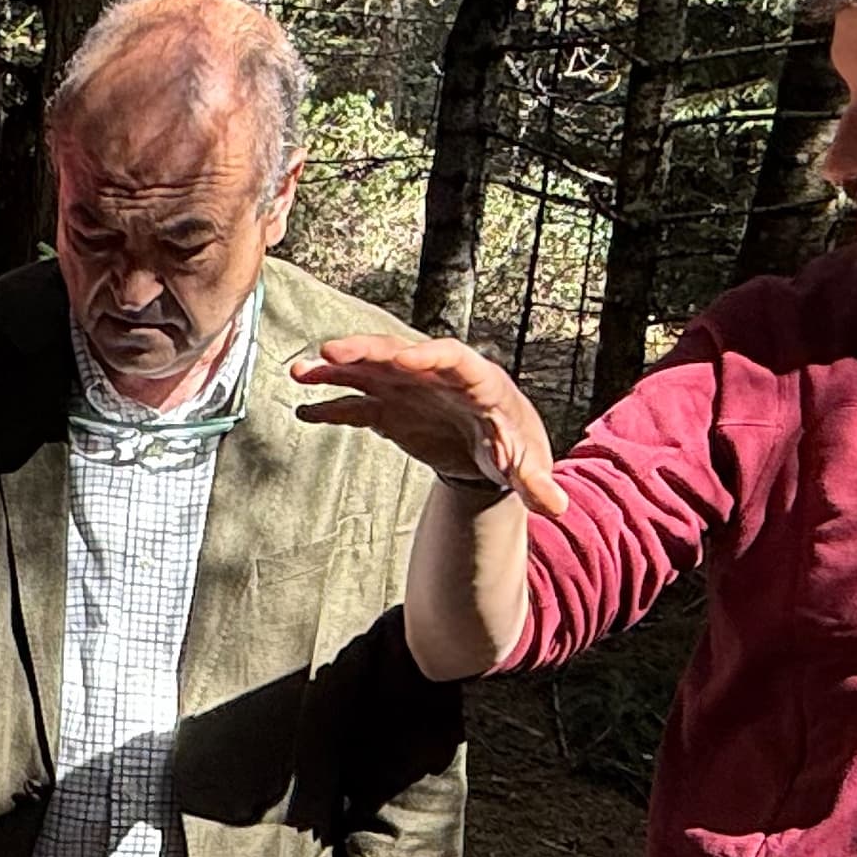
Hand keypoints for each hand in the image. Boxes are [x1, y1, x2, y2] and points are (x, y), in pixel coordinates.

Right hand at [291, 334, 555, 493]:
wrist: (491, 452)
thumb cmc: (514, 448)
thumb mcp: (527, 466)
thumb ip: (535, 482)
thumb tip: (556, 505)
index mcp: (477, 381)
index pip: (451, 359)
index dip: (427, 358)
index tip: (403, 359)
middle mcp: (437, 375)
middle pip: (399, 354)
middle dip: (366, 352)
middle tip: (329, 352)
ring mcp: (409, 388)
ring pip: (370, 371)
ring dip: (336, 370)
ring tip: (301, 371)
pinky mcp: (391, 410)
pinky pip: (358, 405)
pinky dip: (333, 406)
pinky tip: (305, 410)